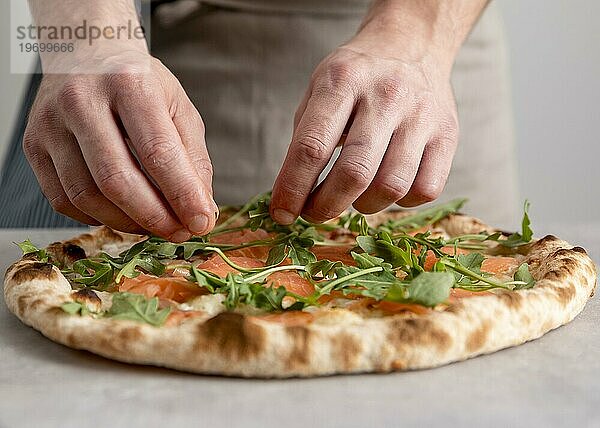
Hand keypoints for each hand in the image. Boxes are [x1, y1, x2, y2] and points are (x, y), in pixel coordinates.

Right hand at [24, 52, 216, 241]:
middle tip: (179, 232)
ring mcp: (50, 123)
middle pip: (116, 180)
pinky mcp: (33, 145)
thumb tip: (201, 211)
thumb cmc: (138, 84)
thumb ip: (194, 159)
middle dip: (154, 217)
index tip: (201, 222)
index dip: (182, 195)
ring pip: (87, 196)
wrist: (86, 53)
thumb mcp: (178, 108)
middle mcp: (82, 100)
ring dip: (127, 223)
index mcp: (129, 83)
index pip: (158, 152)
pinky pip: (64, 200)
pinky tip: (122, 214)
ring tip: (155, 225)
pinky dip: (98, 218)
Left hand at [270, 15, 459, 223]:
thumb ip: (305, 136)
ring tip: (352, 198)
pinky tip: (387, 189)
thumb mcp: (320, 88)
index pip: (312, 147)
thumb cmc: (357, 76)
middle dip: (325, 206)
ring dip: (364, 206)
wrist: (412, 43)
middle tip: (313, 213)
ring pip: (392, 186)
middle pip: (354, 173)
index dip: (292, 188)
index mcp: (344, 81)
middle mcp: (386, 95)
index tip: (281, 213)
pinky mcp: (447, 135)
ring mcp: (422, 115)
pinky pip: (426, 190)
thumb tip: (291, 195)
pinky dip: (401, 202)